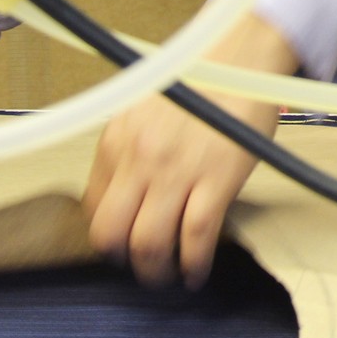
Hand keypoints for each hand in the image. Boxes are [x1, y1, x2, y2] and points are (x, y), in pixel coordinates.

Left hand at [82, 12, 298, 290]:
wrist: (242, 60)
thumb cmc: (198, 83)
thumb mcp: (144, 110)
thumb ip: (128, 148)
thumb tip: (124, 191)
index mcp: (117, 140)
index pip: (94, 207)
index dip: (107, 234)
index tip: (121, 244)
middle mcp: (140, 159)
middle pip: (113, 234)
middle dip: (124, 261)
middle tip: (140, 267)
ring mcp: (178, 172)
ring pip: (150, 244)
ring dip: (157, 271)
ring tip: (169, 276)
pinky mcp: (216, 180)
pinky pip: (197, 238)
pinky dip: (195, 265)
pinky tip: (197, 273)